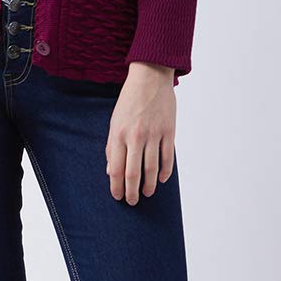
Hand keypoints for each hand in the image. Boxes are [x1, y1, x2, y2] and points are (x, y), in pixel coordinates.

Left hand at [105, 63, 175, 203]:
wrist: (150, 78)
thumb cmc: (129, 101)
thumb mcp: (114, 122)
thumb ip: (112, 147)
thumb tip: (111, 171)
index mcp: (119, 134)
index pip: (116, 169)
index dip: (116, 186)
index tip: (118, 197)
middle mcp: (136, 137)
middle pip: (134, 173)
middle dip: (132, 192)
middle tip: (132, 202)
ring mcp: (154, 135)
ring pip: (152, 169)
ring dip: (149, 186)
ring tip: (147, 194)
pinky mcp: (169, 132)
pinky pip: (168, 158)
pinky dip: (165, 172)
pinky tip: (161, 179)